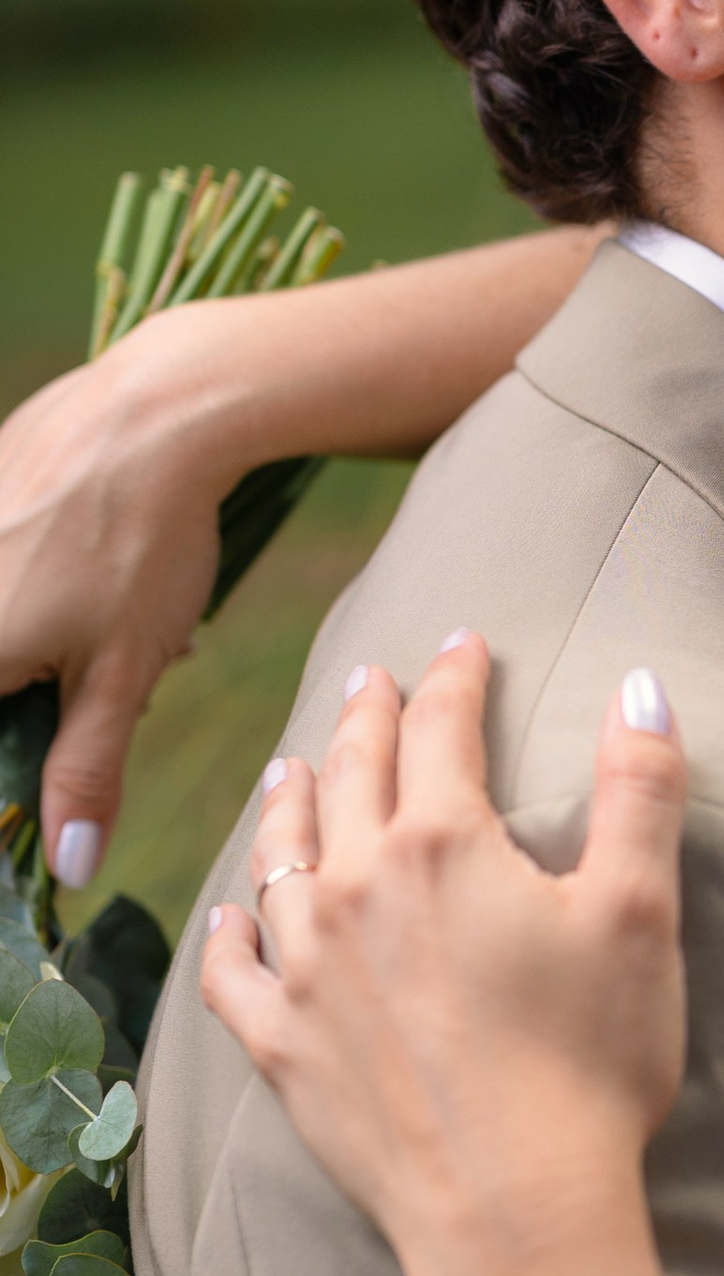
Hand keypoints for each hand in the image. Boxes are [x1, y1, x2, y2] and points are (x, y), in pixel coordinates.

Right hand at [0, 325, 227, 881]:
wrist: (157, 408)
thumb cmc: (143, 541)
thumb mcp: (122, 672)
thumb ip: (85, 771)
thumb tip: (67, 867)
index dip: (16, 770)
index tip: (50, 750)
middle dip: (35, 696)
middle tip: (87, 674)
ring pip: (5, 629)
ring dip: (40, 647)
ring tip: (100, 609)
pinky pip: (2, 566)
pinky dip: (33, 586)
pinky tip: (84, 568)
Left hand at [201, 642, 688, 1275]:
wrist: (513, 1209)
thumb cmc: (591, 1063)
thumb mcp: (641, 914)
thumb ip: (641, 789)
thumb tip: (640, 684)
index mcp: (443, 844)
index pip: (441, 730)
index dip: (455, 679)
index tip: (464, 645)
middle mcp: (354, 889)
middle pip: (351, 776)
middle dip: (366, 717)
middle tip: (373, 680)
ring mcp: (305, 969)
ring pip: (279, 856)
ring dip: (290, 801)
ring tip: (294, 769)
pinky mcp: (280, 1046)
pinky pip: (233, 971)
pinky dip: (230, 931)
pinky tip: (233, 914)